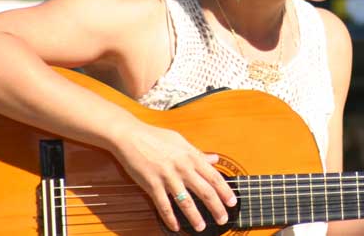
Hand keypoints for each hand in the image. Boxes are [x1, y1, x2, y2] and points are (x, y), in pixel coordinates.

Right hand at [110, 121, 236, 231]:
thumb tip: (214, 159)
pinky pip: (163, 205)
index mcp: (191, 156)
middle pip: (204, 191)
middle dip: (216, 207)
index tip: (232, 201)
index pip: (213, 176)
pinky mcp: (152, 184)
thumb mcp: (181, 141)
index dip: (225, 191)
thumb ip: (198, 153)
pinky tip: (175, 227)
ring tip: (201, 227)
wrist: (131, 136)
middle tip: (223, 219)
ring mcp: (167, 176)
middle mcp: (182, 167)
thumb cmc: (156, 137)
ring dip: (194, 217)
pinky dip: (170, 218)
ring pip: (185, 201)